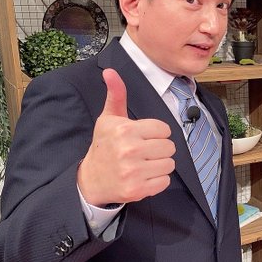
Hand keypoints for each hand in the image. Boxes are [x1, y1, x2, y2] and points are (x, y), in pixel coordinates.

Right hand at [77, 69, 175, 206]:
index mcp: (125, 129)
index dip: (156, 133)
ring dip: (160, 165)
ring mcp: (134, 172)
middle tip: (144, 152)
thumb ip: (116, 95)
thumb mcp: (109, 119)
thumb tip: (110, 71)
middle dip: (160, 149)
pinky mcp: (138, 190)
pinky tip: (143, 177)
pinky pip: (165, 181)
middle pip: (170, 147)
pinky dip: (158, 181)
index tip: (142, 137)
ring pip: (170, 164)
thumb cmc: (104, 146)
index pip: (164, 129)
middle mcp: (129, 150)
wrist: (91, 180)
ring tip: (144, 164)